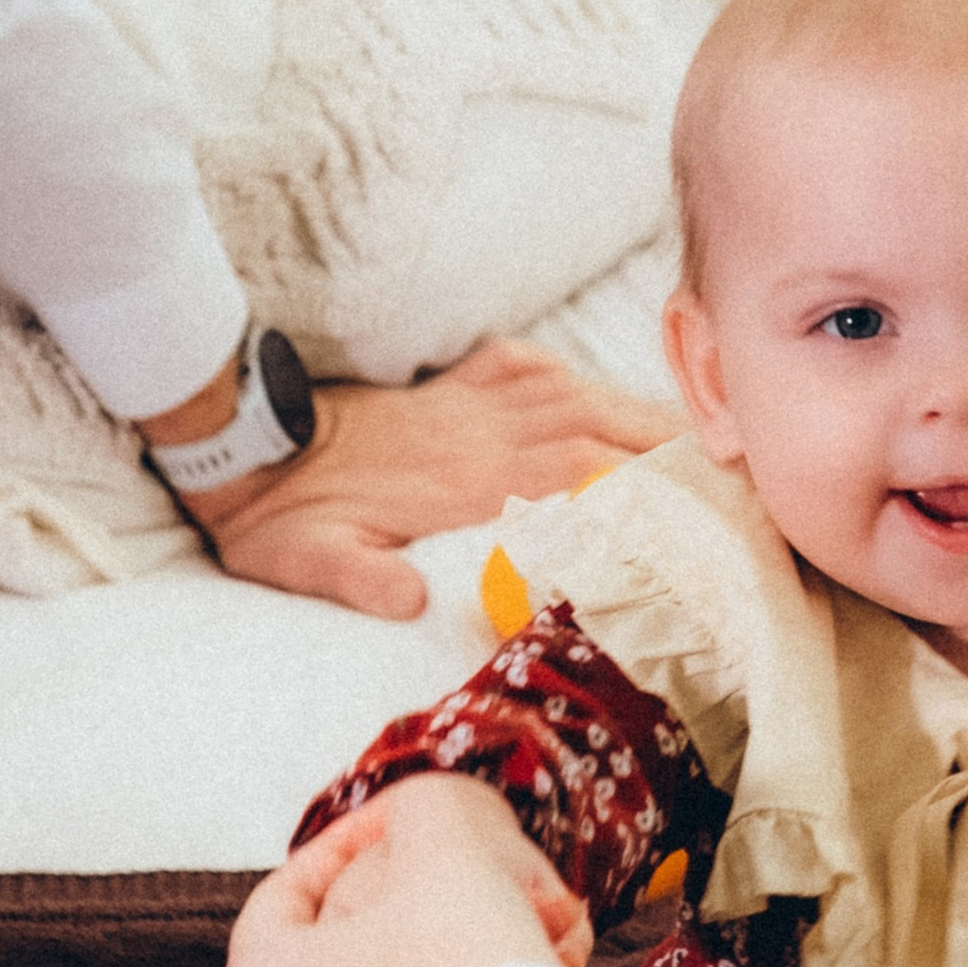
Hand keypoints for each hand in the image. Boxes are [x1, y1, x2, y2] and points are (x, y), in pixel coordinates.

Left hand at [194, 338, 677, 621]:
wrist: (238, 445)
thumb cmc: (278, 516)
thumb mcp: (307, 560)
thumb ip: (359, 577)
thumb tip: (410, 599)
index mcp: (462, 478)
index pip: (572, 471)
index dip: (639, 478)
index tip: (699, 490)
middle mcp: (476, 432)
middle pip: (592, 425)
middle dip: (663, 440)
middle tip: (729, 453)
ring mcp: (462, 405)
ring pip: (568, 392)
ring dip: (629, 406)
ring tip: (689, 425)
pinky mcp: (442, 391)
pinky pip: (519, 366)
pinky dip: (562, 371)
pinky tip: (587, 385)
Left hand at [221, 777, 592, 966]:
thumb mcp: (443, 844)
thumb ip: (422, 808)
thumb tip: (426, 813)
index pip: (286, 893)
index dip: (351, 840)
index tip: (408, 822)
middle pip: (350, 950)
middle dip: (423, 899)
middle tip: (480, 872)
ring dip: (456, 957)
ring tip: (528, 925)